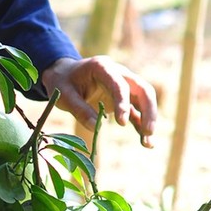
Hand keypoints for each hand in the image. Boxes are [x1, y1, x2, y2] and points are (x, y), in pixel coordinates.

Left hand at [40, 55, 156, 146]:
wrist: (63, 74)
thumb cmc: (62, 82)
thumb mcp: (63, 95)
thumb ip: (79, 109)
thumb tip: (97, 127)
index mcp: (102, 67)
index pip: (119, 84)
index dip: (123, 102)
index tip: (121, 123)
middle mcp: (118, 73)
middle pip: (142, 89)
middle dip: (148, 110)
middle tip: (147, 132)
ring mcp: (124, 85)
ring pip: (144, 100)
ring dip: (148, 119)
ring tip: (147, 143)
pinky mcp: (124, 98)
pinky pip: (137, 110)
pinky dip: (141, 124)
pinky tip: (146, 142)